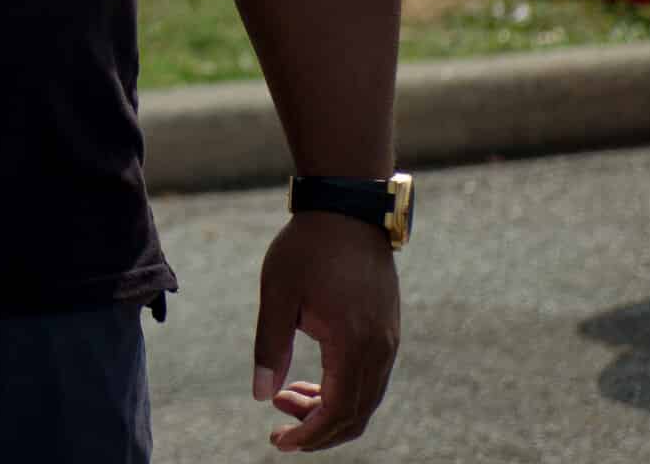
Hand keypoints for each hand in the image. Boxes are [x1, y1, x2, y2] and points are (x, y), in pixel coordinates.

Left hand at [251, 212, 401, 451]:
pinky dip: (343, 392)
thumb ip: (270, 346)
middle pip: (356, 415)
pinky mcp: (388, 332)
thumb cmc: (307, 247)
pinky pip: (370, 379)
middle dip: (317, 430)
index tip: (278, 442)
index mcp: (353, 343)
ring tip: (286, 398)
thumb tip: (261, 395)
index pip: (338, 411)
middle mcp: (379, 349)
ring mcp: (388, 342)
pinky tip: (311, 383)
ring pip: (365, 399)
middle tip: (279, 430)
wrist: (347, 209)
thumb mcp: (277, 293)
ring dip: (328, 411)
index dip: (309, 434)